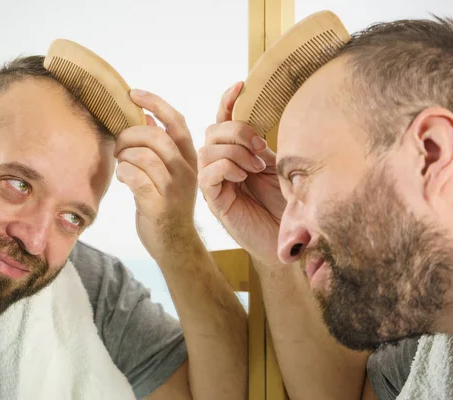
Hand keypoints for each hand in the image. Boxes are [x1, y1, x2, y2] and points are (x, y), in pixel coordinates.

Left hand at [115, 89, 198, 261]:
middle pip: (154, 136)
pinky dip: (123, 173)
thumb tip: (144, 116)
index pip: (176, 121)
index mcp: (191, 159)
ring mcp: (173, 189)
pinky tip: (122, 177)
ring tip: (120, 163)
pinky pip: (135, 177)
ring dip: (124, 156)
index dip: (155, 103)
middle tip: (119, 145)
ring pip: (143, 156)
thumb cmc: (166, 204)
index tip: (133, 94)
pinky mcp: (158, 205)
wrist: (175, 244)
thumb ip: (160, 146)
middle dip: (129, 135)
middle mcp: (186, 171)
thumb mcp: (170, 172)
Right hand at [198, 82, 285, 264]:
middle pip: (212, 130)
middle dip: (236, 131)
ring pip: (207, 150)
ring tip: (255, 167)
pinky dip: (225, 168)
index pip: (223, 121)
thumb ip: (261, 143)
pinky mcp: (214, 200)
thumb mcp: (278, 163)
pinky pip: (206, 174)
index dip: (227, 101)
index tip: (240, 84)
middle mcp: (222, 164)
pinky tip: (242, 176)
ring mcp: (215, 182)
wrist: (290, 237)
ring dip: (234, 151)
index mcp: (236, 152)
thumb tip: (257, 114)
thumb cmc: (286, 203)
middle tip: (261, 148)